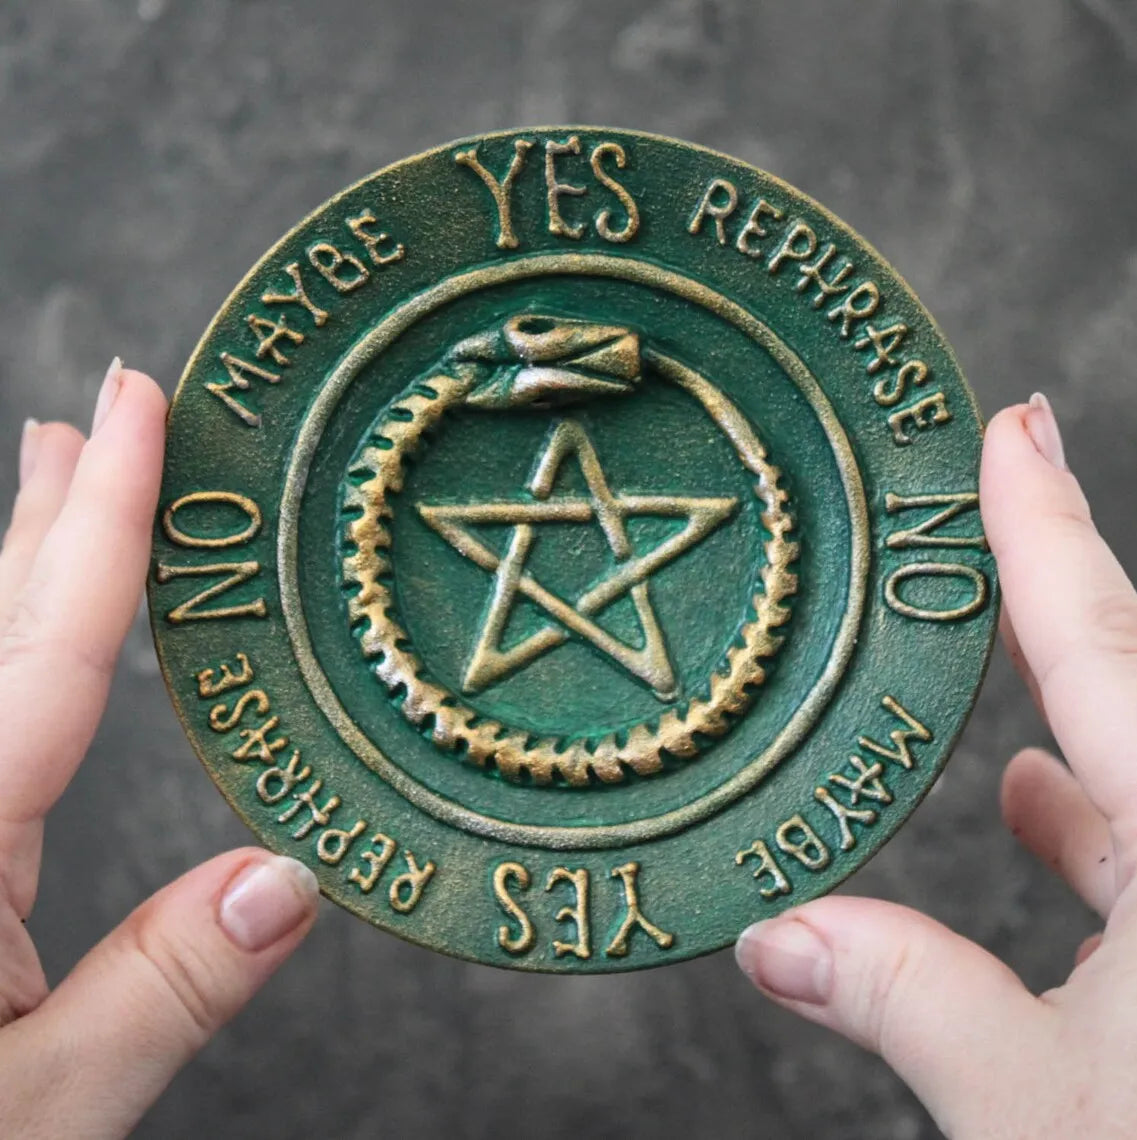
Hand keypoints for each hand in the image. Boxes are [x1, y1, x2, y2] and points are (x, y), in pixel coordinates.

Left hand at [0, 362, 318, 1136]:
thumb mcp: (41, 1120)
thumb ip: (163, 993)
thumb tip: (292, 883)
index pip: (46, 651)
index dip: (100, 519)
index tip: (130, 405)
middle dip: (48, 515)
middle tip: (97, 418)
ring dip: (26, 576)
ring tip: (64, 491)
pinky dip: (16, 665)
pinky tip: (32, 656)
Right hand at [735, 393, 1136, 1136]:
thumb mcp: (1032, 1108)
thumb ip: (900, 997)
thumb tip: (773, 938)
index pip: (1099, 644)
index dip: (1039, 522)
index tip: (1010, 424)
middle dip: (1060, 588)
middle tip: (1005, 496)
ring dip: (1078, 725)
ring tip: (1004, 683)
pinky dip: (1106, 830)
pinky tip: (1048, 820)